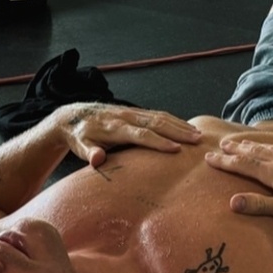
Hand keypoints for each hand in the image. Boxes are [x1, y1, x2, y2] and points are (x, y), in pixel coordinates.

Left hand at [51, 103, 201, 166]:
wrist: (74, 116)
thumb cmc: (80, 136)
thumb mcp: (79, 146)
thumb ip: (89, 153)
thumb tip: (97, 159)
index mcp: (114, 127)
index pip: (140, 134)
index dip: (158, 142)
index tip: (176, 149)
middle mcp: (126, 117)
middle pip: (156, 122)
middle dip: (178, 131)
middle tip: (197, 140)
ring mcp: (132, 112)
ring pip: (160, 116)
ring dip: (180, 125)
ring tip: (198, 134)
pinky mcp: (136, 112)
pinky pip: (158, 115)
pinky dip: (174, 120)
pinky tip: (186, 127)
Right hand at [204, 136, 272, 222]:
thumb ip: (259, 205)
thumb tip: (232, 202)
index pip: (243, 165)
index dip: (225, 162)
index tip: (209, 158)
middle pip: (255, 153)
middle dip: (236, 150)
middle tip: (222, 145)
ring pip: (271, 148)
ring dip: (255, 146)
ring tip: (244, 143)